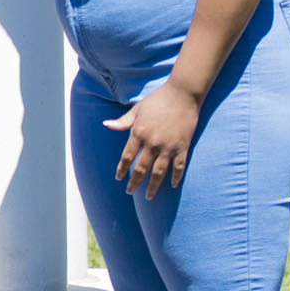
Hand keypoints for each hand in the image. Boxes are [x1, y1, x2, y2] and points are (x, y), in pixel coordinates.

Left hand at [105, 83, 200, 199]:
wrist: (183, 94)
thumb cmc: (158, 100)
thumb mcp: (137, 109)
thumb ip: (123, 121)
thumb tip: (106, 125)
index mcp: (139, 133)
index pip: (127, 157)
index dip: (122, 169)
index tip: (119, 178)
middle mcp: (152, 143)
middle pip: (141, 168)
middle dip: (134, 182)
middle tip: (129, 192)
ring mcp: (168, 146)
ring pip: (159, 172)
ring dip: (153, 186)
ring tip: (148, 196)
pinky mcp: (183, 147)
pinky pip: (179, 167)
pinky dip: (175, 177)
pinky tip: (171, 185)